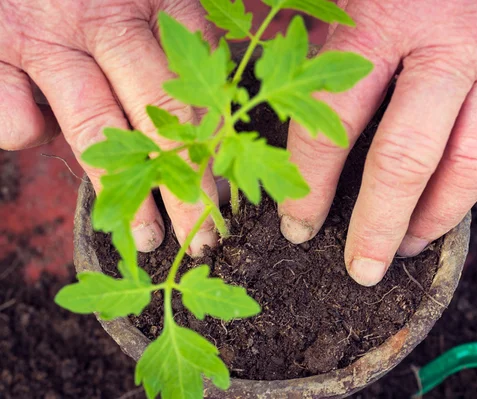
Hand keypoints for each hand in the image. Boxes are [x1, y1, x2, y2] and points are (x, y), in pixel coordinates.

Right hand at [0, 0, 219, 254]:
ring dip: (124, 195)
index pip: (202, 87)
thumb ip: (179, 45)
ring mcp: (48, 36)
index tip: (227, 198)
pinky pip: (16, 118)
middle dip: (186, 189)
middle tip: (201, 239)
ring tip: (150, 239)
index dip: (218, 150)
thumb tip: (213, 130)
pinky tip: (39, 128)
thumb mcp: (148, 0)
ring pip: (95, 130)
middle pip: (161, 117)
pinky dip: (28, 135)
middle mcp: (107, 17)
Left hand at [280, 0, 476, 285]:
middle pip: (410, 159)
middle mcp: (457, 39)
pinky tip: (464, 194)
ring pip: (476, 165)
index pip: (334, 119)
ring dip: (437, 217)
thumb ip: (308, 37)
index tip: (297, 224)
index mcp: (385, 12)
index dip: (309, 184)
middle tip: (360, 268)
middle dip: (378, 226)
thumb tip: (264, 97)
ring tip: (409, 242)